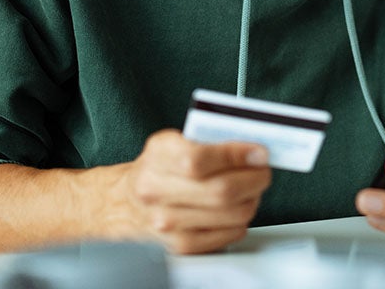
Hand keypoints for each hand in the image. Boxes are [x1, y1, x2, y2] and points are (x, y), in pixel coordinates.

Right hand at [111, 128, 272, 253]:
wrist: (123, 203)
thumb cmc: (155, 169)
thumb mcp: (172, 142)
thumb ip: (209, 139)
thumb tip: (251, 147)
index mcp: (157, 157)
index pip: (200, 159)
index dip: (236, 155)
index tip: (258, 153)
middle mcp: (156, 191)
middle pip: (222, 190)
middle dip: (254, 179)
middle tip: (262, 171)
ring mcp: (166, 222)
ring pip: (231, 214)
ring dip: (252, 200)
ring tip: (250, 190)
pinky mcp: (179, 245)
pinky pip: (226, 235)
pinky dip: (240, 221)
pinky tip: (234, 210)